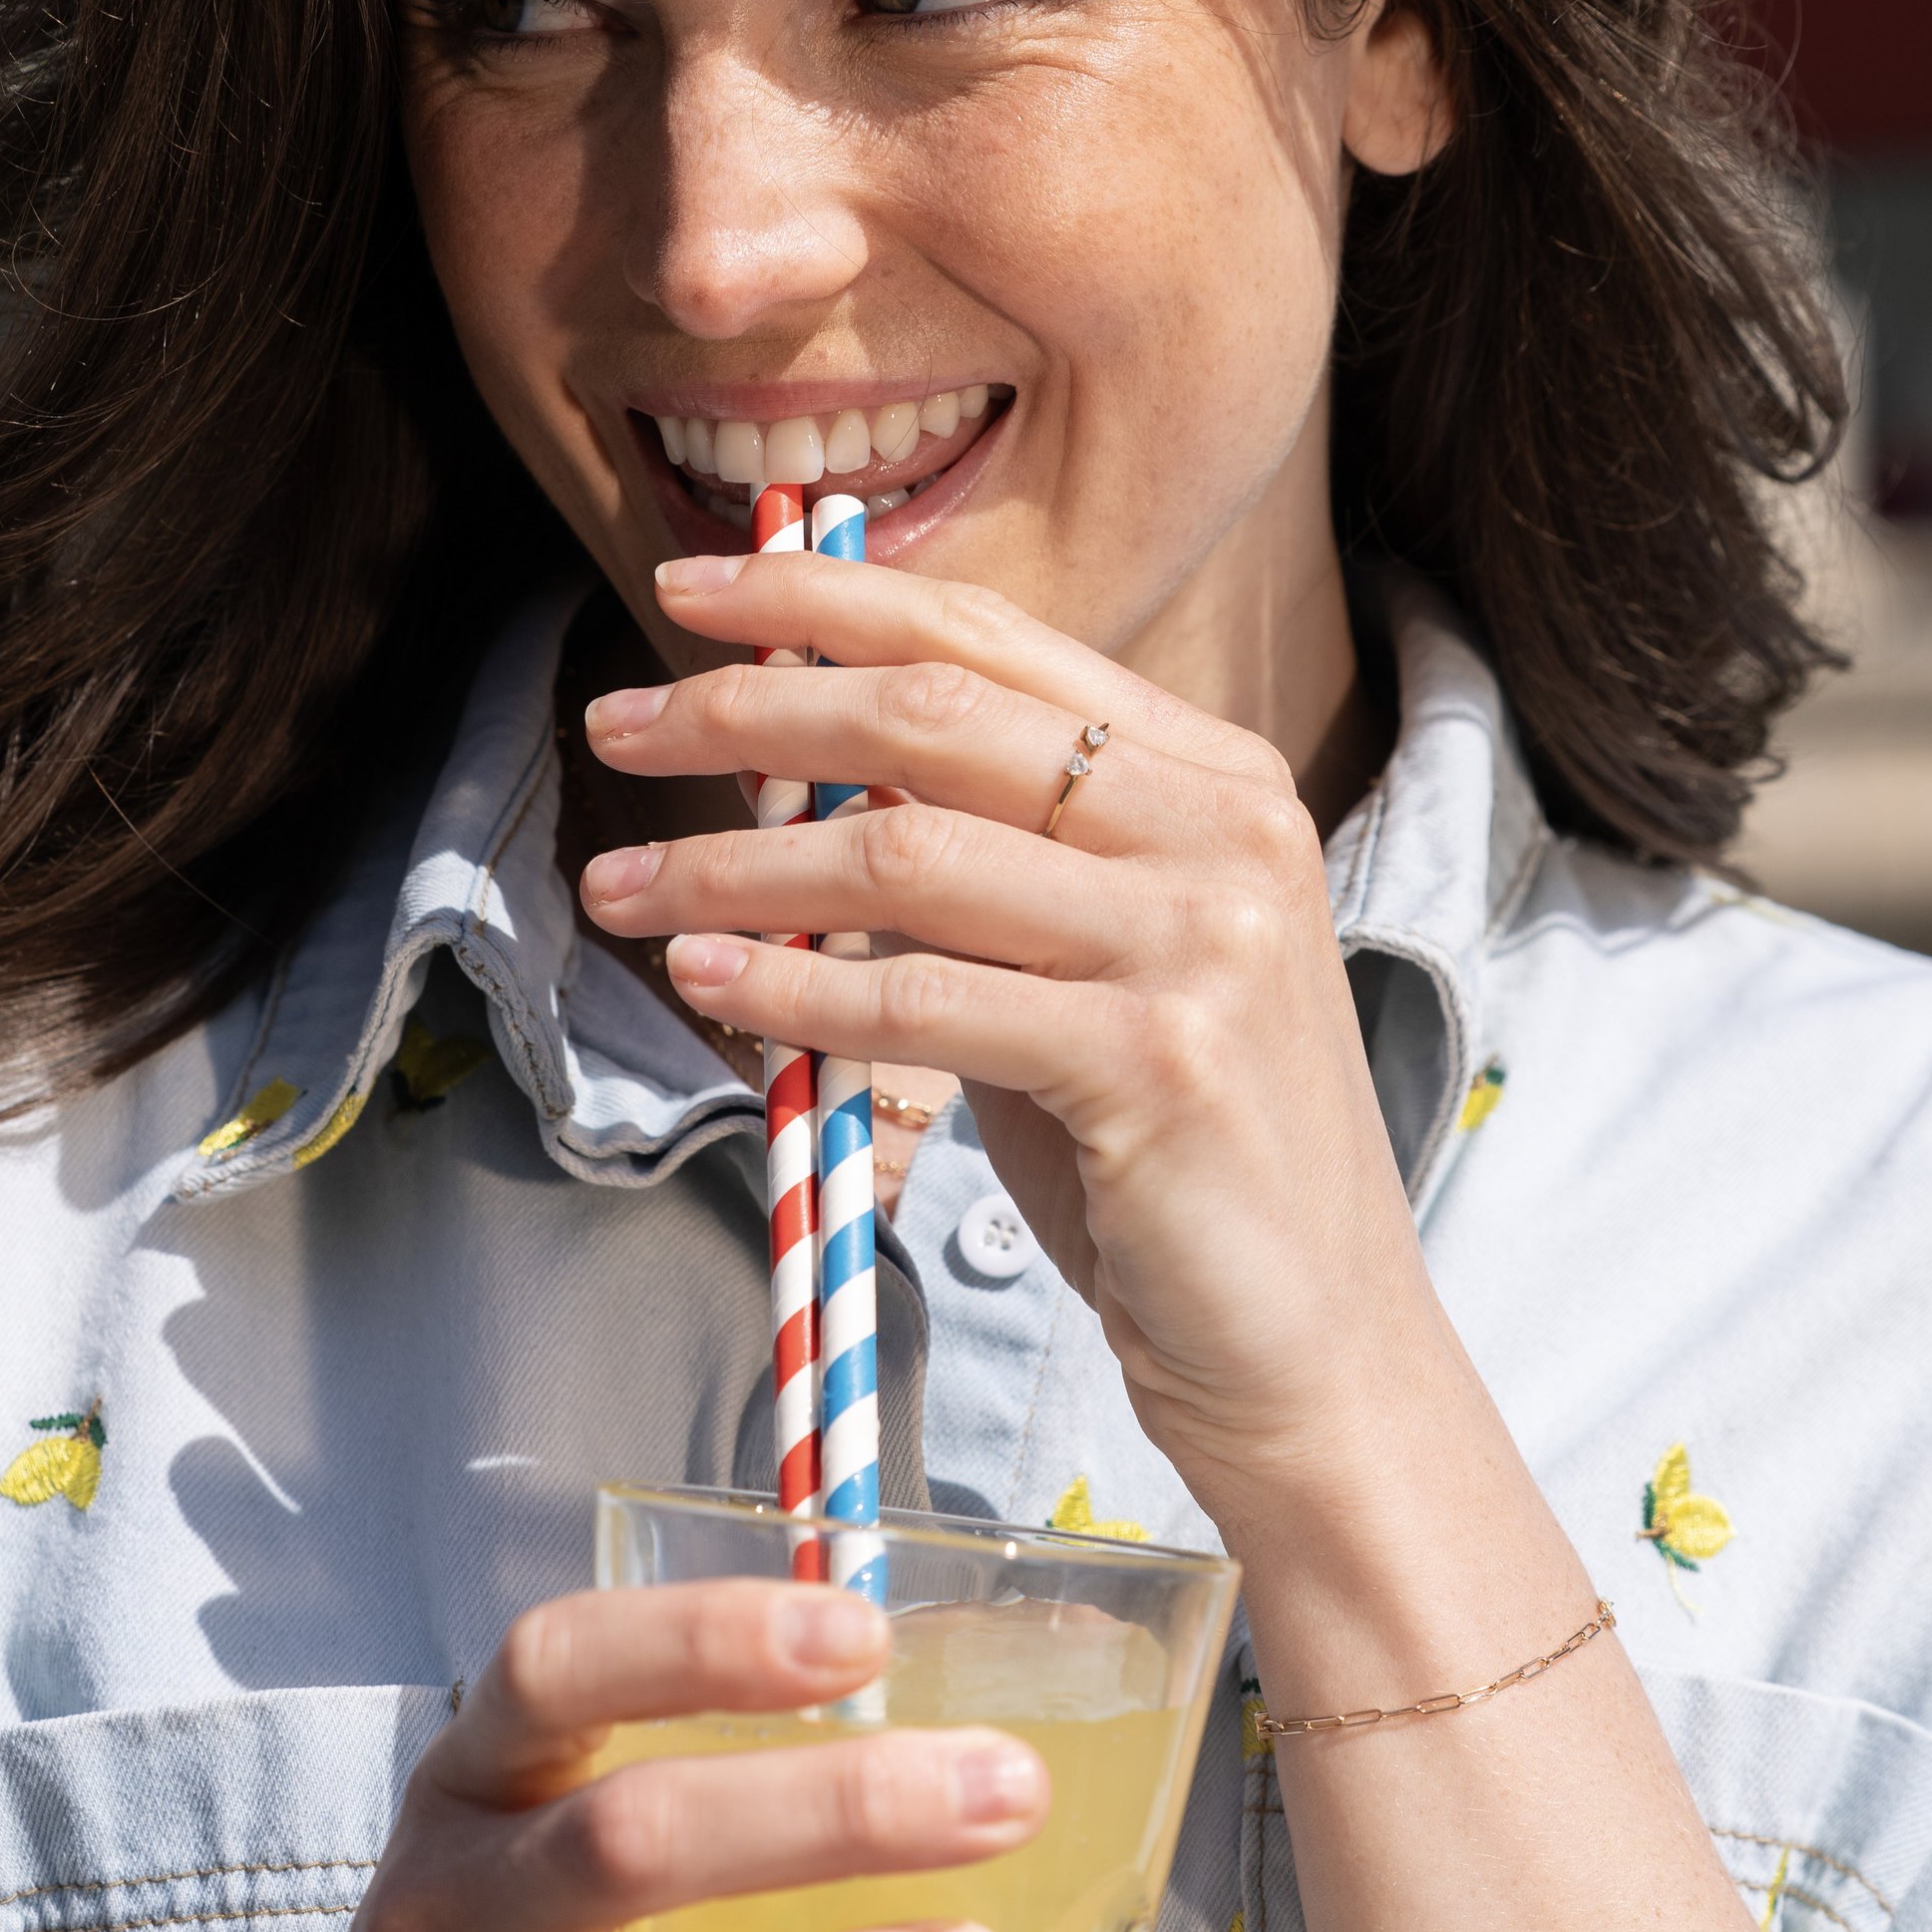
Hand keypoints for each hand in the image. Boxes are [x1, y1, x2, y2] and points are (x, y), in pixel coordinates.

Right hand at [209, 1577, 1045, 1931]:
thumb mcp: (530, 1843)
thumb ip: (685, 1780)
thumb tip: (938, 1728)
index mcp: (466, 1788)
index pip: (553, 1670)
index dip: (703, 1640)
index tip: (863, 1634)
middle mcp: (437, 1918)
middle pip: (624, 1841)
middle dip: (832, 1811)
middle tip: (1004, 1796)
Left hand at [580, 552, 1454, 1505]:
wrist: (1311, 1341)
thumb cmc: (1175, 1157)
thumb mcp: (1092, 962)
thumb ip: (981, 857)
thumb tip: (787, 765)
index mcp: (1215, 777)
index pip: (990, 637)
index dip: (826, 597)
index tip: (695, 590)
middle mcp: (1222, 831)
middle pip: (932, 718)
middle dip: (747, 708)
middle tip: (620, 725)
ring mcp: (1198, 943)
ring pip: (904, 855)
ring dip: (733, 868)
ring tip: (626, 888)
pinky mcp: (1156, 1063)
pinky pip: (920, 1002)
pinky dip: (793, 992)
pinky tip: (711, 988)